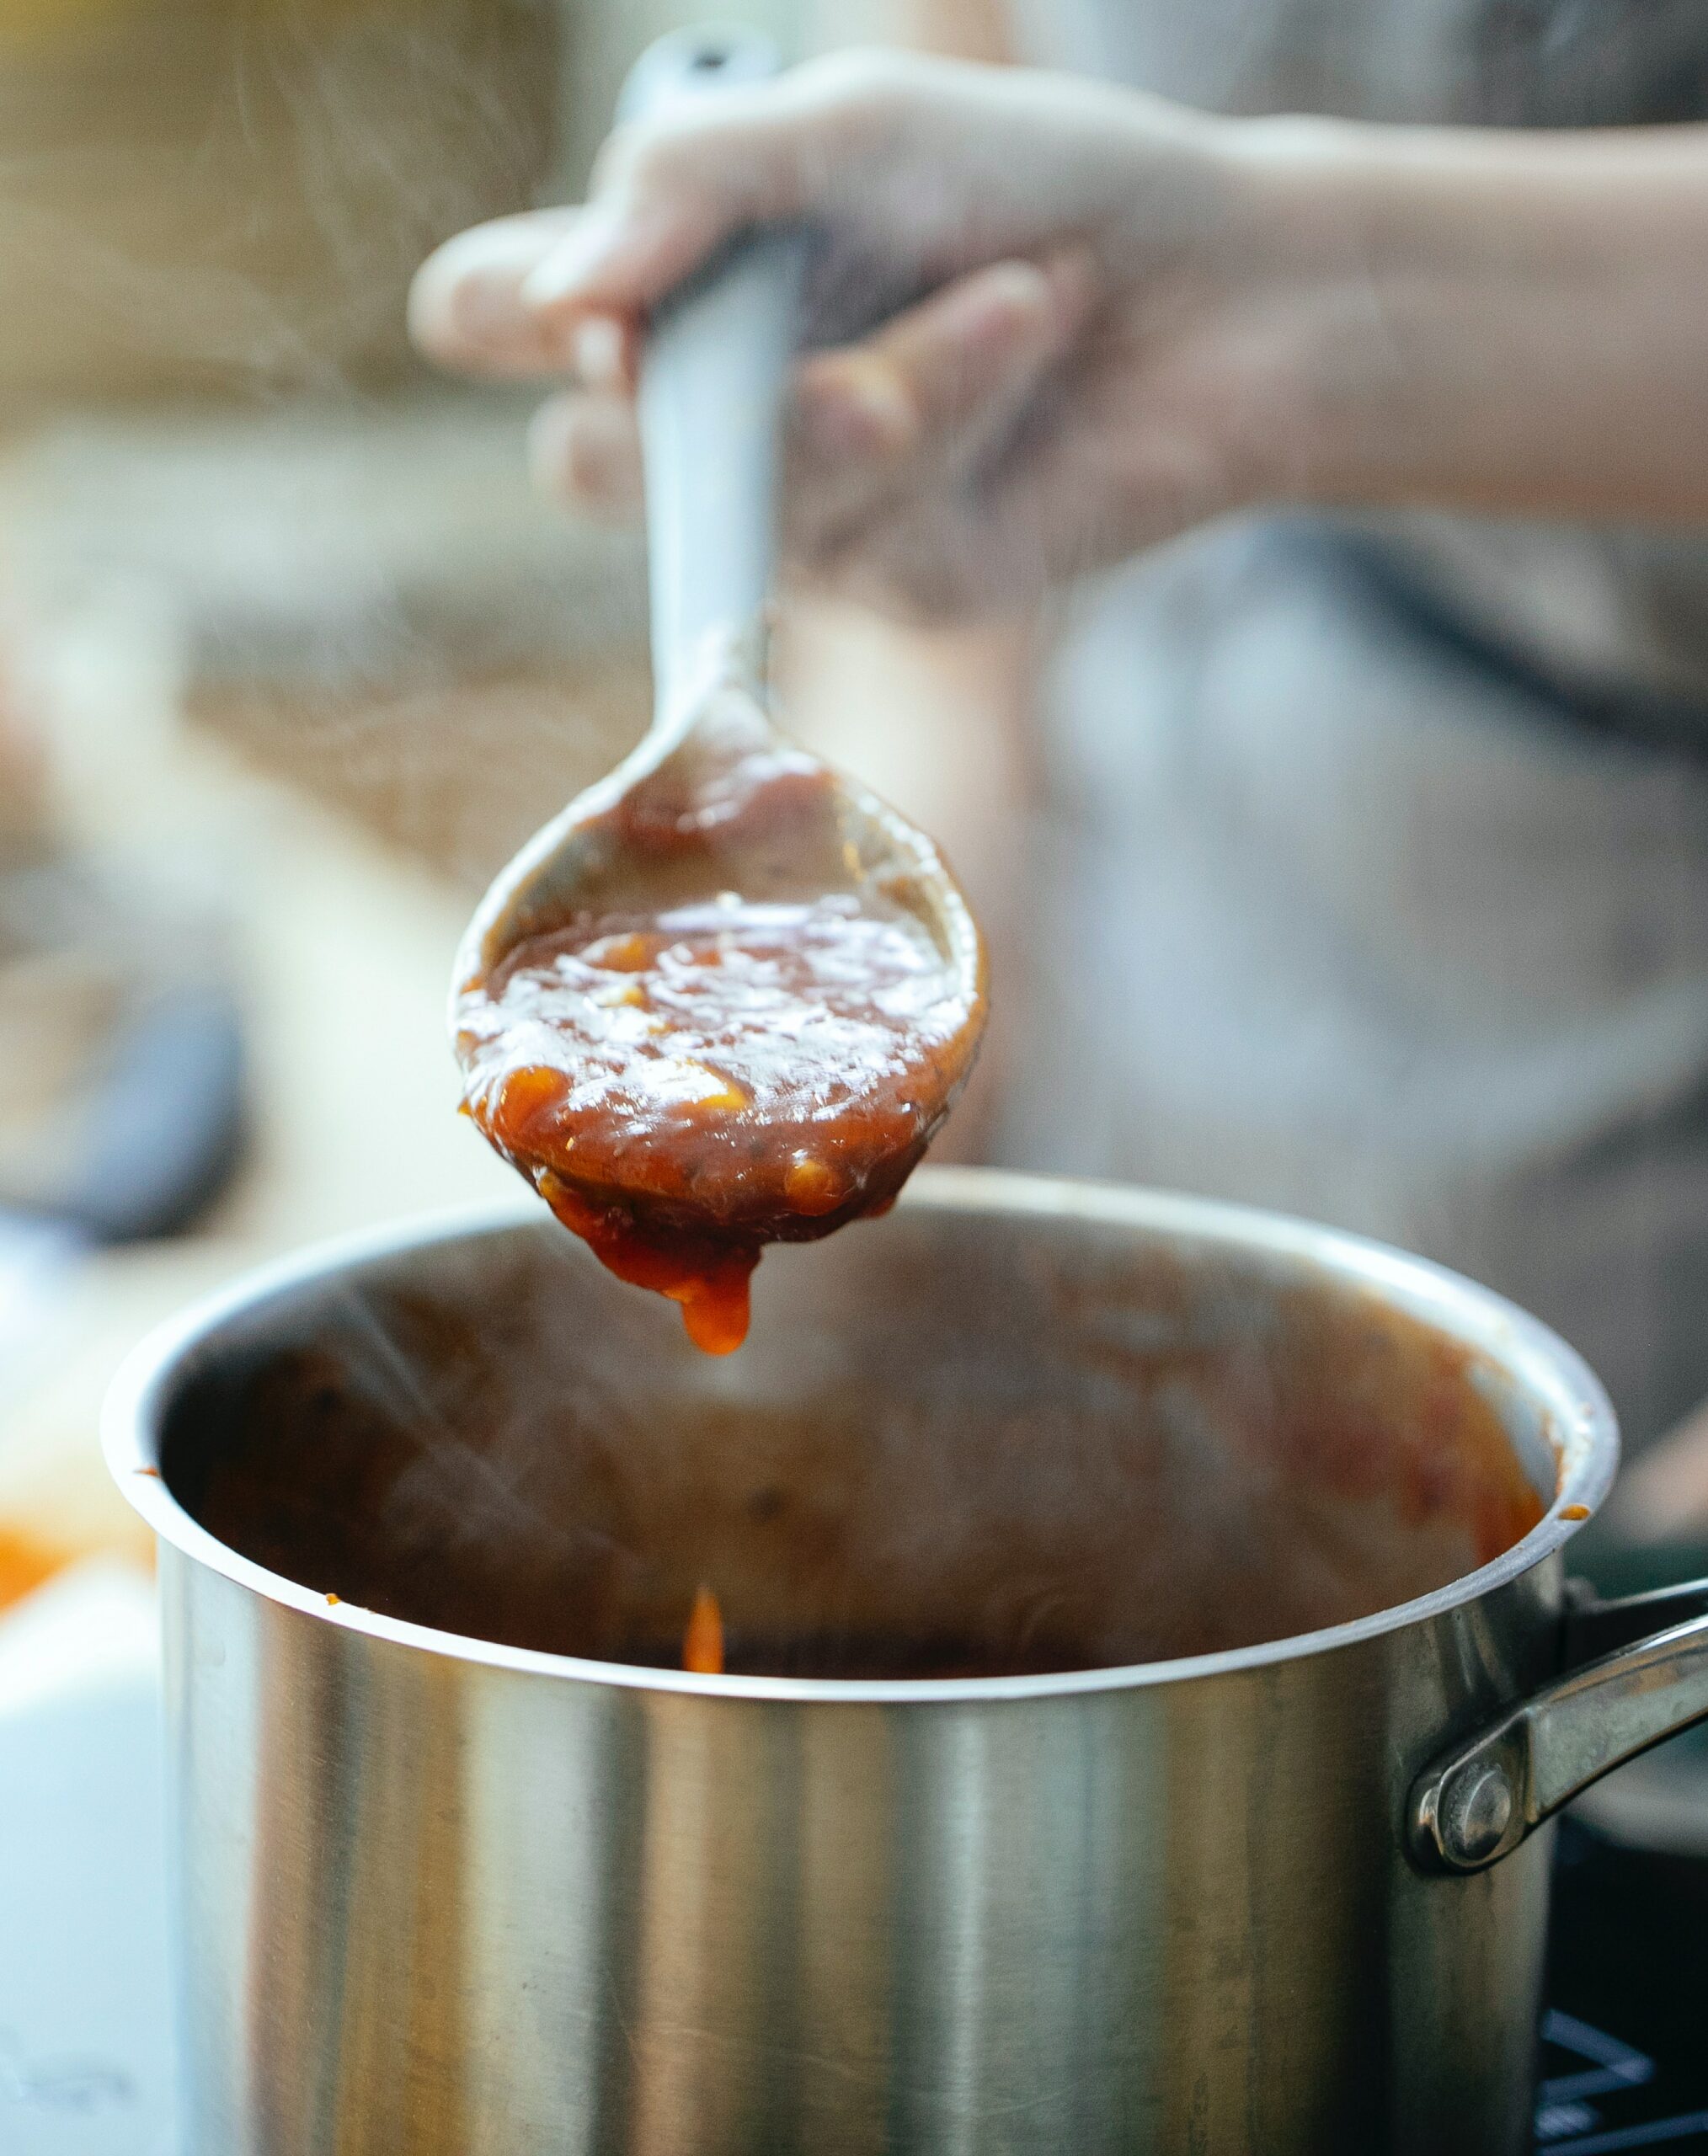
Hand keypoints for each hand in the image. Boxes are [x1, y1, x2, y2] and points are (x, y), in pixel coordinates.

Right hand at [410, 52, 1278, 620]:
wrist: (1224, 285)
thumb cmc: (1032, 180)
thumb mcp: (855, 131)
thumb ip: (692, 182)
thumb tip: (559, 299)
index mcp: (672, 286)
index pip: (499, 315)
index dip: (491, 315)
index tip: (565, 298)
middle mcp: (716, 417)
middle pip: (582, 472)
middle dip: (662, 418)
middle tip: (760, 356)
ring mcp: (804, 517)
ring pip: (747, 496)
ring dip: (879, 380)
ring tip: (1016, 294)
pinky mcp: (898, 584)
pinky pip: (873, 515)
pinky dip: (957, 400)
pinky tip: (1032, 337)